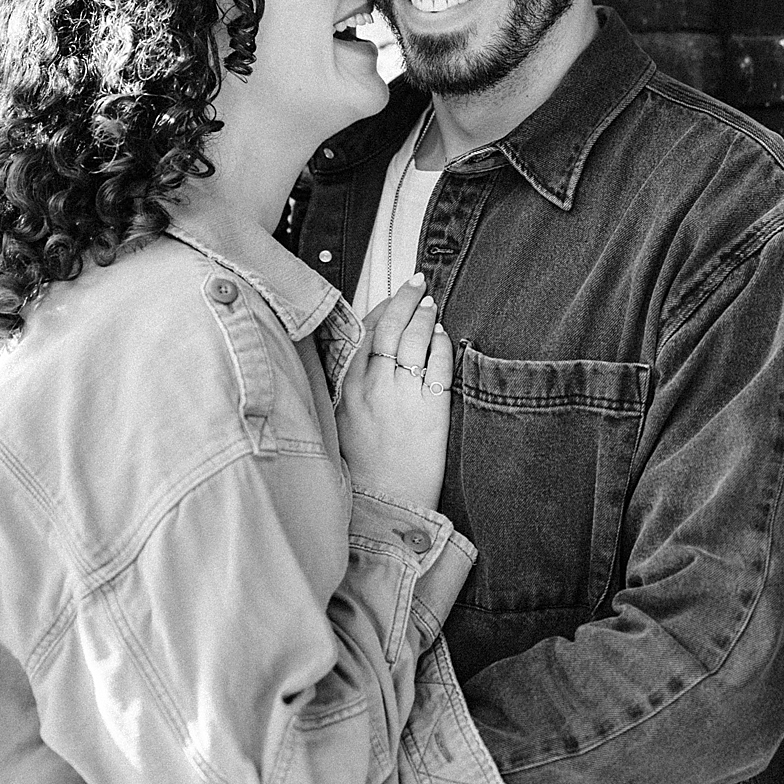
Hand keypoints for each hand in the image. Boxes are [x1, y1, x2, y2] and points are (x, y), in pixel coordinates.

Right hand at [336, 274, 454, 511]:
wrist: (384, 501)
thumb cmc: (361, 466)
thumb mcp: (340, 420)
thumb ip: (348, 386)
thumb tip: (363, 356)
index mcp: (347, 388)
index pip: (362, 334)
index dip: (378, 309)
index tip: (390, 296)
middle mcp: (373, 387)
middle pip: (389, 328)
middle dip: (404, 299)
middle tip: (417, 282)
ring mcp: (402, 396)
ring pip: (414, 341)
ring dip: (424, 316)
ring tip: (431, 303)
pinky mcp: (431, 409)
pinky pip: (438, 366)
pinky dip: (441, 345)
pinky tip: (444, 335)